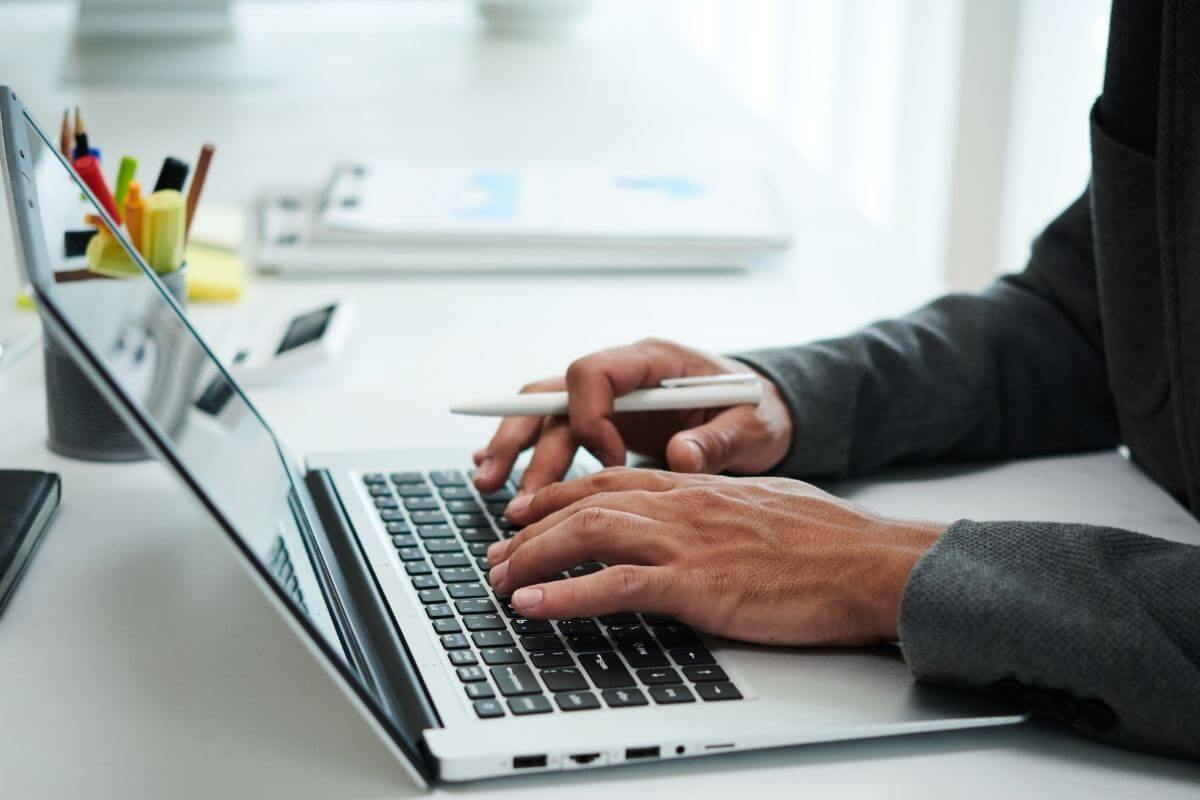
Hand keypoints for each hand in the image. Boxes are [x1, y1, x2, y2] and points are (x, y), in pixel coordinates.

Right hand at [472, 338, 793, 501]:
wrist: (759, 409)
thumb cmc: (758, 410)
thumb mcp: (753, 426)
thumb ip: (719, 439)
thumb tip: (681, 457)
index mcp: (652, 360)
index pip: (592, 373)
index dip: (590, 418)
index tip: (612, 464)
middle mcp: (620, 373)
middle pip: (552, 395)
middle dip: (525, 439)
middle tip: (508, 488)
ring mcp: (608, 397)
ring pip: (544, 415)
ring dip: (515, 450)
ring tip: (491, 489)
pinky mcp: (604, 421)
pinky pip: (553, 428)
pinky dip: (525, 450)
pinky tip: (497, 474)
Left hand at [487, 468, 946, 645]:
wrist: (867, 562)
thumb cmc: (827, 541)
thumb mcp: (762, 507)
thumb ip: (717, 509)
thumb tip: (697, 526)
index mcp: (696, 485)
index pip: (611, 481)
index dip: (561, 496)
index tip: (528, 513)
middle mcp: (682, 503)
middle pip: (586, 505)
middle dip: (532, 531)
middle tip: (498, 555)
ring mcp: (686, 541)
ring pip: (587, 535)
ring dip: (532, 558)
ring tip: (498, 580)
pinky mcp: (696, 582)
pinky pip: (613, 585)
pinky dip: (564, 595)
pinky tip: (533, 605)